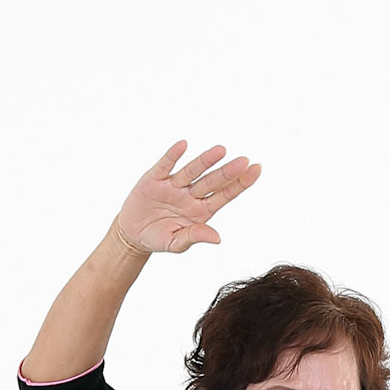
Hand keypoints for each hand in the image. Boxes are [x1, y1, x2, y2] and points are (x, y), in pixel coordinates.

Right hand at [115, 138, 261, 255]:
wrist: (133, 234)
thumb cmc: (159, 237)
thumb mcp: (177, 243)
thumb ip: (196, 237)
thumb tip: (217, 238)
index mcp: (201, 211)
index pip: (225, 195)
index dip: (240, 183)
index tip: (256, 169)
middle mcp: (190, 195)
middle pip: (212, 182)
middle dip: (228, 172)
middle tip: (245, 161)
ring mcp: (173, 185)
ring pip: (192, 171)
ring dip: (205, 161)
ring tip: (221, 150)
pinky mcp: (154, 179)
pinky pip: (165, 165)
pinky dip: (173, 156)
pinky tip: (183, 145)